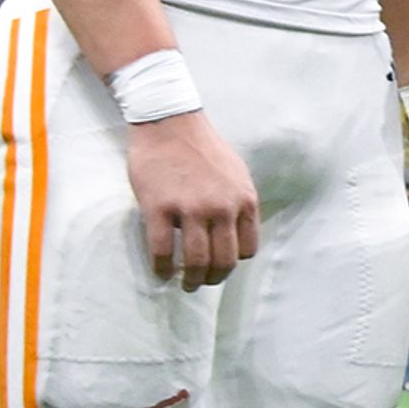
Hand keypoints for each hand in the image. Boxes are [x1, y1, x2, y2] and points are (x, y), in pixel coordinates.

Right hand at [124, 111, 256, 287]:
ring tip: (184, 284)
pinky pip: (162, 250)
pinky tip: (160, 273)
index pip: (248, 248)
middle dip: (214, 278)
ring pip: (196, 261)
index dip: (235, 261)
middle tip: (202, 283)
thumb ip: (238, 202)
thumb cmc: (203, 148)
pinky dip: (161, 268)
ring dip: (190, 280)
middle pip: (224, 260)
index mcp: (245, 200)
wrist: (170, 123)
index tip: (222, 263)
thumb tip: (236, 231)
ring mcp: (191, 209)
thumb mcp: (237, 174)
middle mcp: (223, 208)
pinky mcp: (160, 208)